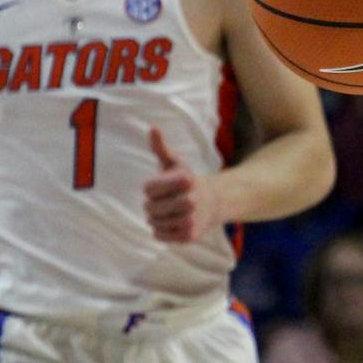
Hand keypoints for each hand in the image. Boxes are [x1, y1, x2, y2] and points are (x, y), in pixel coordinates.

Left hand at [143, 128, 223, 243]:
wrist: (214, 202)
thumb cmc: (186, 182)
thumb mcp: (175, 164)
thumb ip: (161, 148)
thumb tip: (152, 128)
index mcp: (186, 180)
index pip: (148, 189)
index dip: (152, 188)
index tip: (164, 186)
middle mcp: (191, 199)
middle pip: (149, 208)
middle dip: (153, 205)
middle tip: (165, 202)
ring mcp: (191, 219)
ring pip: (154, 223)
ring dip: (156, 219)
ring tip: (169, 212)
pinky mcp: (189, 235)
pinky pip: (160, 235)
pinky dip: (161, 231)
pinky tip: (172, 223)